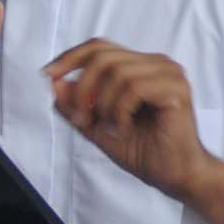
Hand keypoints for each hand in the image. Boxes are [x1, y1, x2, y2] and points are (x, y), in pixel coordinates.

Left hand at [44, 39, 223, 223]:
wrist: (176, 175)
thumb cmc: (145, 152)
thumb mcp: (98, 127)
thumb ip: (77, 106)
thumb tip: (54, 83)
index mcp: (140, 67)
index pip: (100, 47)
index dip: (70, 57)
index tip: (48, 74)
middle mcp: (156, 64)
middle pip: (103, 56)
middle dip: (82, 89)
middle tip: (80, 119)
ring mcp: (169, 74)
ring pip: (118, 72)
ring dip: (103, 105)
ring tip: (109, 129)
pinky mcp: (176, 90)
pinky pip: (134, 88)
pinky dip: (120, 111)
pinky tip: (123, 129)